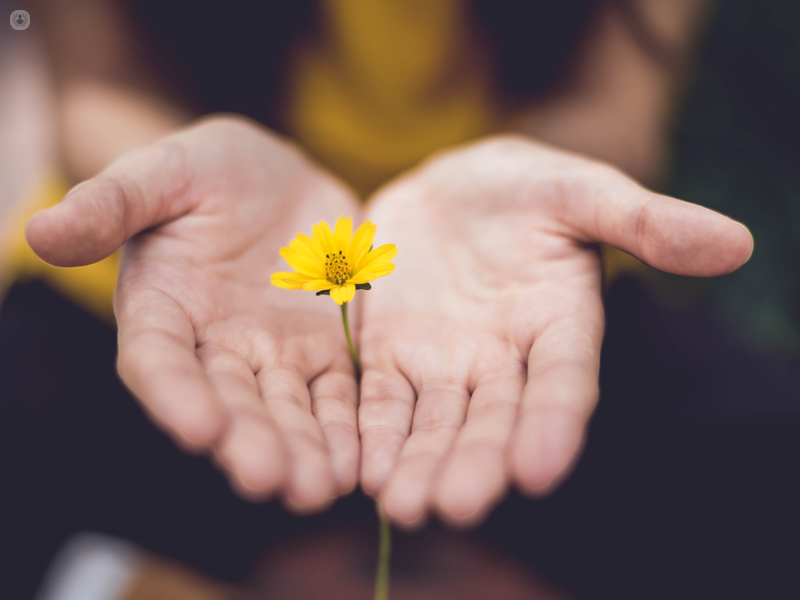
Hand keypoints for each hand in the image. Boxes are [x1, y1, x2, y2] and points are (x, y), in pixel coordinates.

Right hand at [26, 116, 362, 511]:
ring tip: (318, 489)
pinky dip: (346, 428)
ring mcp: (274, 354)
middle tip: (269, 480)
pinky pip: (336, 394)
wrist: (277, 178)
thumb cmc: (208, 170)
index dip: (174, 394)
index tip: (199, 428)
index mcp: (163, 309)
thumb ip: (112, 203)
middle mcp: (215, 346)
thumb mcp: (163, 172)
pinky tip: (359, 463)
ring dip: (301, 450)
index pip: (159, 360)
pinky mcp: (324, 350)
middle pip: (229, 402)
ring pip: (286, 410)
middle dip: (248, 441)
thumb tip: (40, 231)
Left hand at [358, 136, 752, 525]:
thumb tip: (736, 243)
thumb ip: (644, 220)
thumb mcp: (580, 191)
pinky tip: (361, 471)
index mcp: (559, 325)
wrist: (450, 190)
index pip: (563, 383)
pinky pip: (381, 401)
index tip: (539, 470)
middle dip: (476, 463)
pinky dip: (373, 434)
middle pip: (493, 419)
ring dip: (419, 465)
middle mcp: (504, 360)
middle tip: (455, 506)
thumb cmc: (524, 188)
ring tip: (403, 506)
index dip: (554, 424)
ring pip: (434, 424)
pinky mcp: (391, 356)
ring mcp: (445, 363)